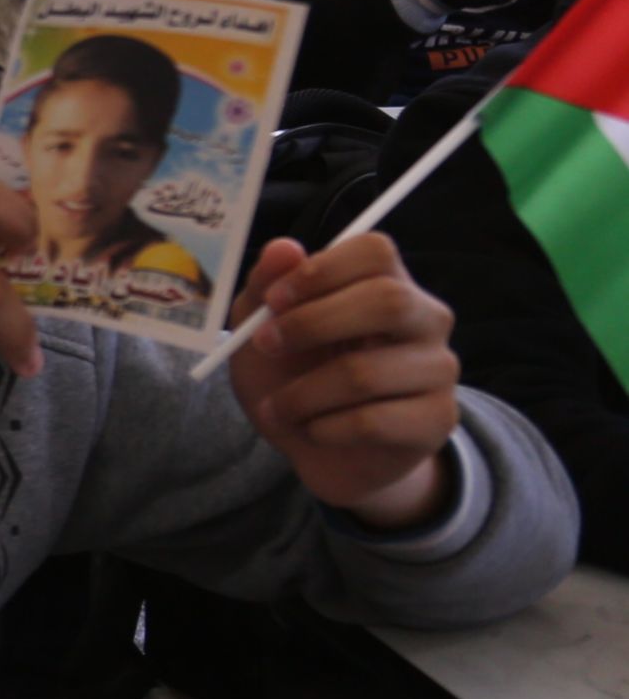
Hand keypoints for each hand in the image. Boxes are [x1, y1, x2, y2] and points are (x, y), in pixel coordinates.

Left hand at [226, 234, 458, 526]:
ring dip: (301, 394)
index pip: (376, 250)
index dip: (322, 270)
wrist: (317, 450)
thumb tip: (285, 248)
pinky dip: (322, 428)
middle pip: (388, 300)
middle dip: (312, 325)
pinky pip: (372, 421)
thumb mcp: (259, 328)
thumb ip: (265, 286)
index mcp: (385, 283)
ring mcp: (438, 369)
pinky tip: (312, 430)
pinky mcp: (437, 420)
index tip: (274, 300)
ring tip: (278, 407)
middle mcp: (425, 319)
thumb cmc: (293, 376)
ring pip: (366, 372)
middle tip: (266, 346)